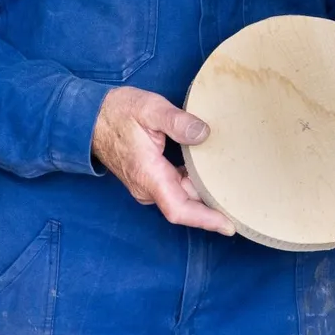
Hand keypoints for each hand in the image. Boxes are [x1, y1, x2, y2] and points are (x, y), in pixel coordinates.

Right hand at [91, 86, 234, 234]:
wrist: (89, 118)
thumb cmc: (118, 112)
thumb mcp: (150, 108)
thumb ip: (177, 121)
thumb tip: (204, 133)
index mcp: (148, 175)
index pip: (179, 209)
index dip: (205, 219)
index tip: (229, 225)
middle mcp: (147, 187)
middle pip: (186, 205)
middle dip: (213, 209)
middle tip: (245, 207)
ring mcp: (148, 184)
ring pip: (182, 198)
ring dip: (206, 198)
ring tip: (237, 196)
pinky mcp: (150, 178)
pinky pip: (177, 189)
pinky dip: (196, 186)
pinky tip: (215, 179)